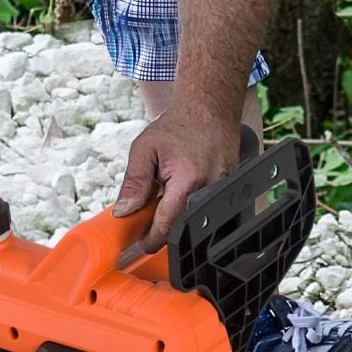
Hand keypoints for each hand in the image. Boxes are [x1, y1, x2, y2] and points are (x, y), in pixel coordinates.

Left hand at [113, 109, 240, 251]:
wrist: (209, 108)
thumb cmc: (178, 125)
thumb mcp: (145, 149)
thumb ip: (134, 183)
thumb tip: (124, 211)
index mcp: (188, 181)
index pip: (167, 225)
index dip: (152, 238)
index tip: (141, 243)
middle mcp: (210, 189)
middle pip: (181, 226)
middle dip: (162, 226)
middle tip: (147, 216)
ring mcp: (222, 190)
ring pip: (193, 218)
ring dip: (176, 214)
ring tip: (166, 192)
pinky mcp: (228, 189)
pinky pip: (204, 208)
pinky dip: (189, 204)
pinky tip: (182, 187)